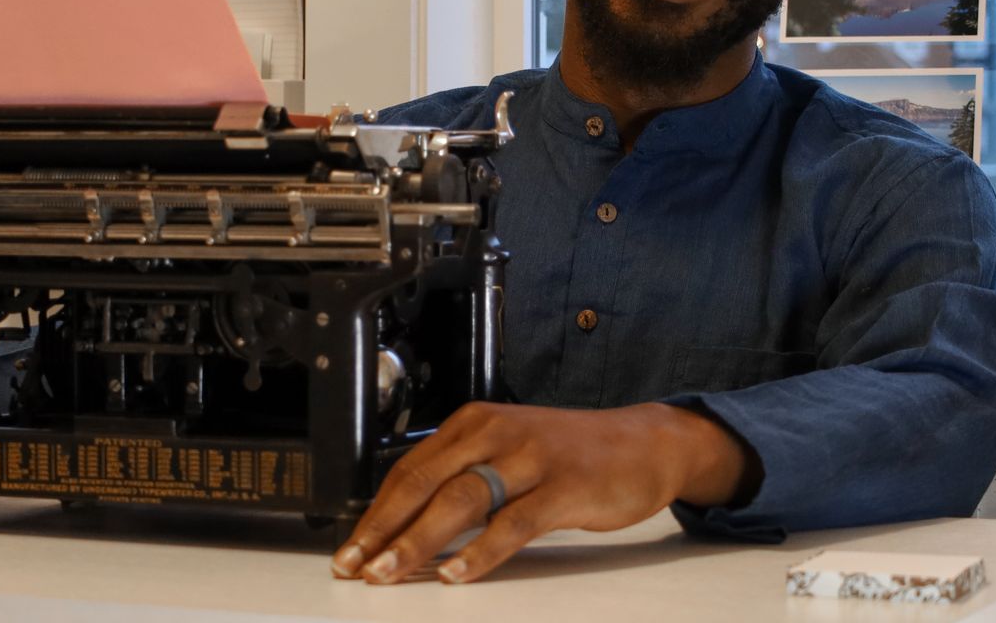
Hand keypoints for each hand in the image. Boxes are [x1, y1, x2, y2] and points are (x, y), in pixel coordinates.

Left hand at [330, 401, 750, 584]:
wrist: (645, 443)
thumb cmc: (570, 454)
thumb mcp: (507, 450)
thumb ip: (462, 476)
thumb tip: (405, 525)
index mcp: (475, 423)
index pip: (410, 469)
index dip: (375, 512)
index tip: (350, 548)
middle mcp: (496, 432)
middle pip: (425, 482)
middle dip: (383, 528)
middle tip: (356, 565)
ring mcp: (532, 458)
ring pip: (461, 500)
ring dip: (418, 540)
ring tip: (390, 573)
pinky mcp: (565, 486)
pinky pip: (513, 522)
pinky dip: (480, 551)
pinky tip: (456, 574)